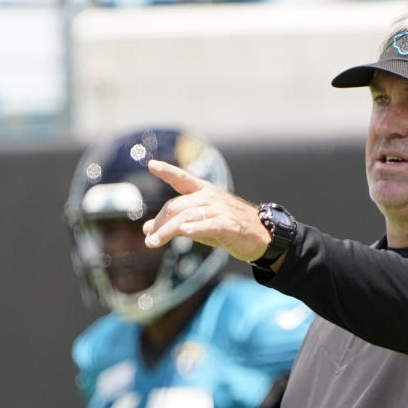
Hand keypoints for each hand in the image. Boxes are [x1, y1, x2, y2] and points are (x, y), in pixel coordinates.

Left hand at [141, 159, 273, 263]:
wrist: (261, 235)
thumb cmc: (227, 226)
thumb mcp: (199, 222)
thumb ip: (176, 223)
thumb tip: (147, 230)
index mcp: (203, 191)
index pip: (182, 179)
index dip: (167, 172)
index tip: (151, 165)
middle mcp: (209, 197)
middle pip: (177, 206)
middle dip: (160, 223)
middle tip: (149, 238)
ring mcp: (219, 210)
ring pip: (187, 217)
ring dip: (167, 231)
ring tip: (153, 242)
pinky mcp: (228, 225)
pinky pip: (208, 225)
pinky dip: (196, 228)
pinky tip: (184, 231)